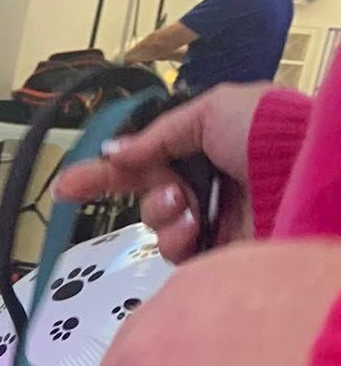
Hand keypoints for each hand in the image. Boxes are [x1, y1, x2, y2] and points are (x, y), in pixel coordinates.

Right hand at [55, 83, 270, 264]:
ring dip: (163, 214)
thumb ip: (156, 136)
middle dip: (146, 194)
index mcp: (206, 144)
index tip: (66, 186)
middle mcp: (207, 182)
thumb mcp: (208, 111)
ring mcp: (212, 219)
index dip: (106, 172)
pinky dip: (178, 240)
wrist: (300, 175)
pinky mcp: (216, 253)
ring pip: (158, 226)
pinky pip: (175, 253)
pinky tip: (196, 229)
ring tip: (188, 207)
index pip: (146, 159)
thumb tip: (113, 153)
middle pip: (147, 195)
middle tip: (168, 192)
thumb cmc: (266, 131)